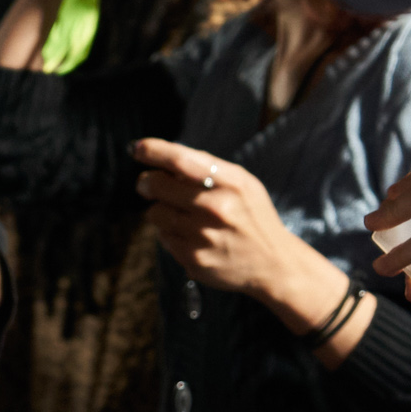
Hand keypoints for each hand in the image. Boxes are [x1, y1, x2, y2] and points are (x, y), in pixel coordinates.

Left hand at [131, 138, 333, 307]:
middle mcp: (216, 208)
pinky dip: (170, 233)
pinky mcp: (193, 260)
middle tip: (147, 183)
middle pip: (157, 185)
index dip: (154, 151)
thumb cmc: (252, 216)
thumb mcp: (243, 183)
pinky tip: (192, 236)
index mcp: (231, 183)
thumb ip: (209, 168)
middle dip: (147, 182)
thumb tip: (165, 158)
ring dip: (161, 210)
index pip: (181, 159)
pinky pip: (163, 237)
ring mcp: (203, 236)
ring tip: (182, 215)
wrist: (273, 264)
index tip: (137, 147)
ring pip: (154, 213)